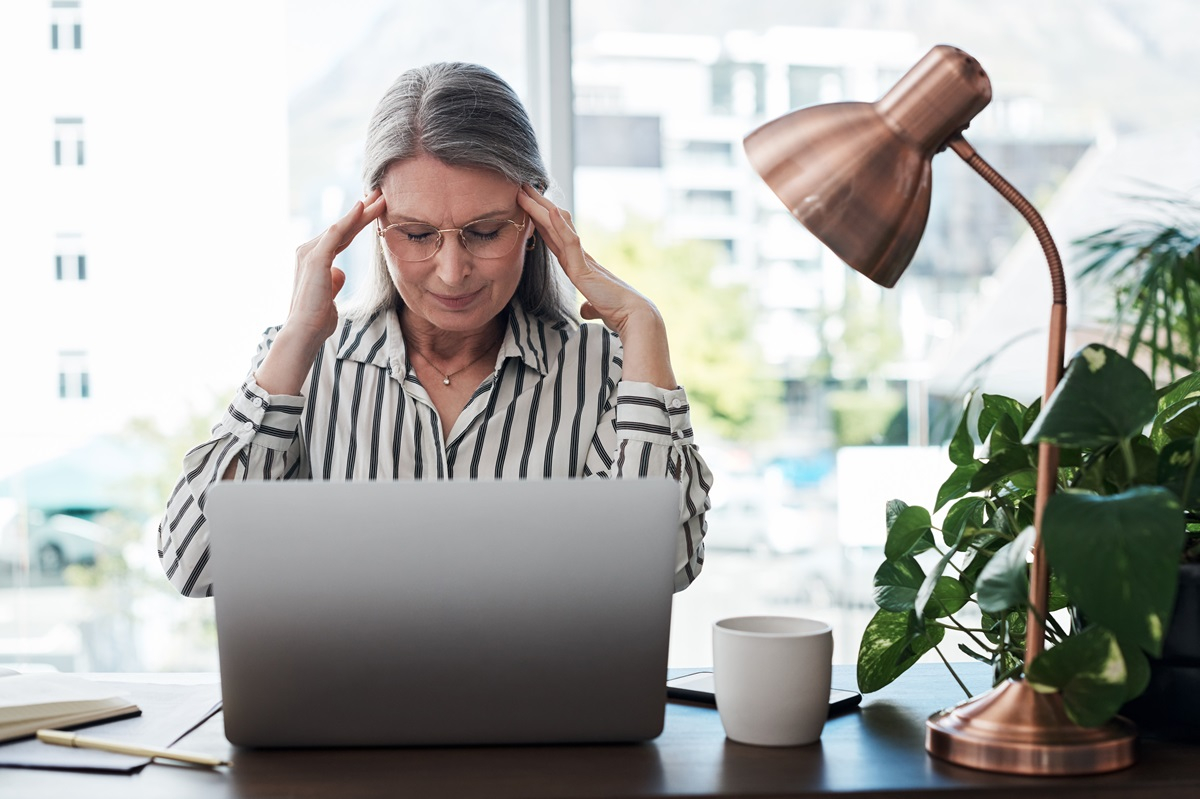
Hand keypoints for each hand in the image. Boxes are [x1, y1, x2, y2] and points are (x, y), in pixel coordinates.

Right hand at [286, 188, 385, 345]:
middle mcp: (308, 250)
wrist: (304, 332)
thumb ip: (333, 281)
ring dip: (363, 211)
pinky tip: (361, 207)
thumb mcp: (329, 296)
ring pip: (342, 227)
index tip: (376, 210)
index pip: (341, 237)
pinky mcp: (315, 258)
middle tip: (381, 194)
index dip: (359, 223)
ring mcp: (310, 252)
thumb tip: (339, 273)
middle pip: (342, 227)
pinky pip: (336, 234)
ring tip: (381, 198)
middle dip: (363, 211)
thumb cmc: (317, 319)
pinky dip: (349, 219)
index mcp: (314, 259)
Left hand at [517, 186, 675, 387]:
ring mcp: (582, 260)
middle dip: (538, 207)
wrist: (634, 317)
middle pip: (554, 227)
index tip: (531, 209)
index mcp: (581, 266)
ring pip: (558, 227)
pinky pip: (569, 241)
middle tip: (523, 187)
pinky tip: (549, 210)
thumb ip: (590, 306)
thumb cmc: (620, 312)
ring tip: (526, 190)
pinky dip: (559, 226)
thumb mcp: (598, 308)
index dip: (543, 224)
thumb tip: (586, 310)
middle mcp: (580, 258)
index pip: (557, 240)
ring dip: (541, 209)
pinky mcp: (584, 267)